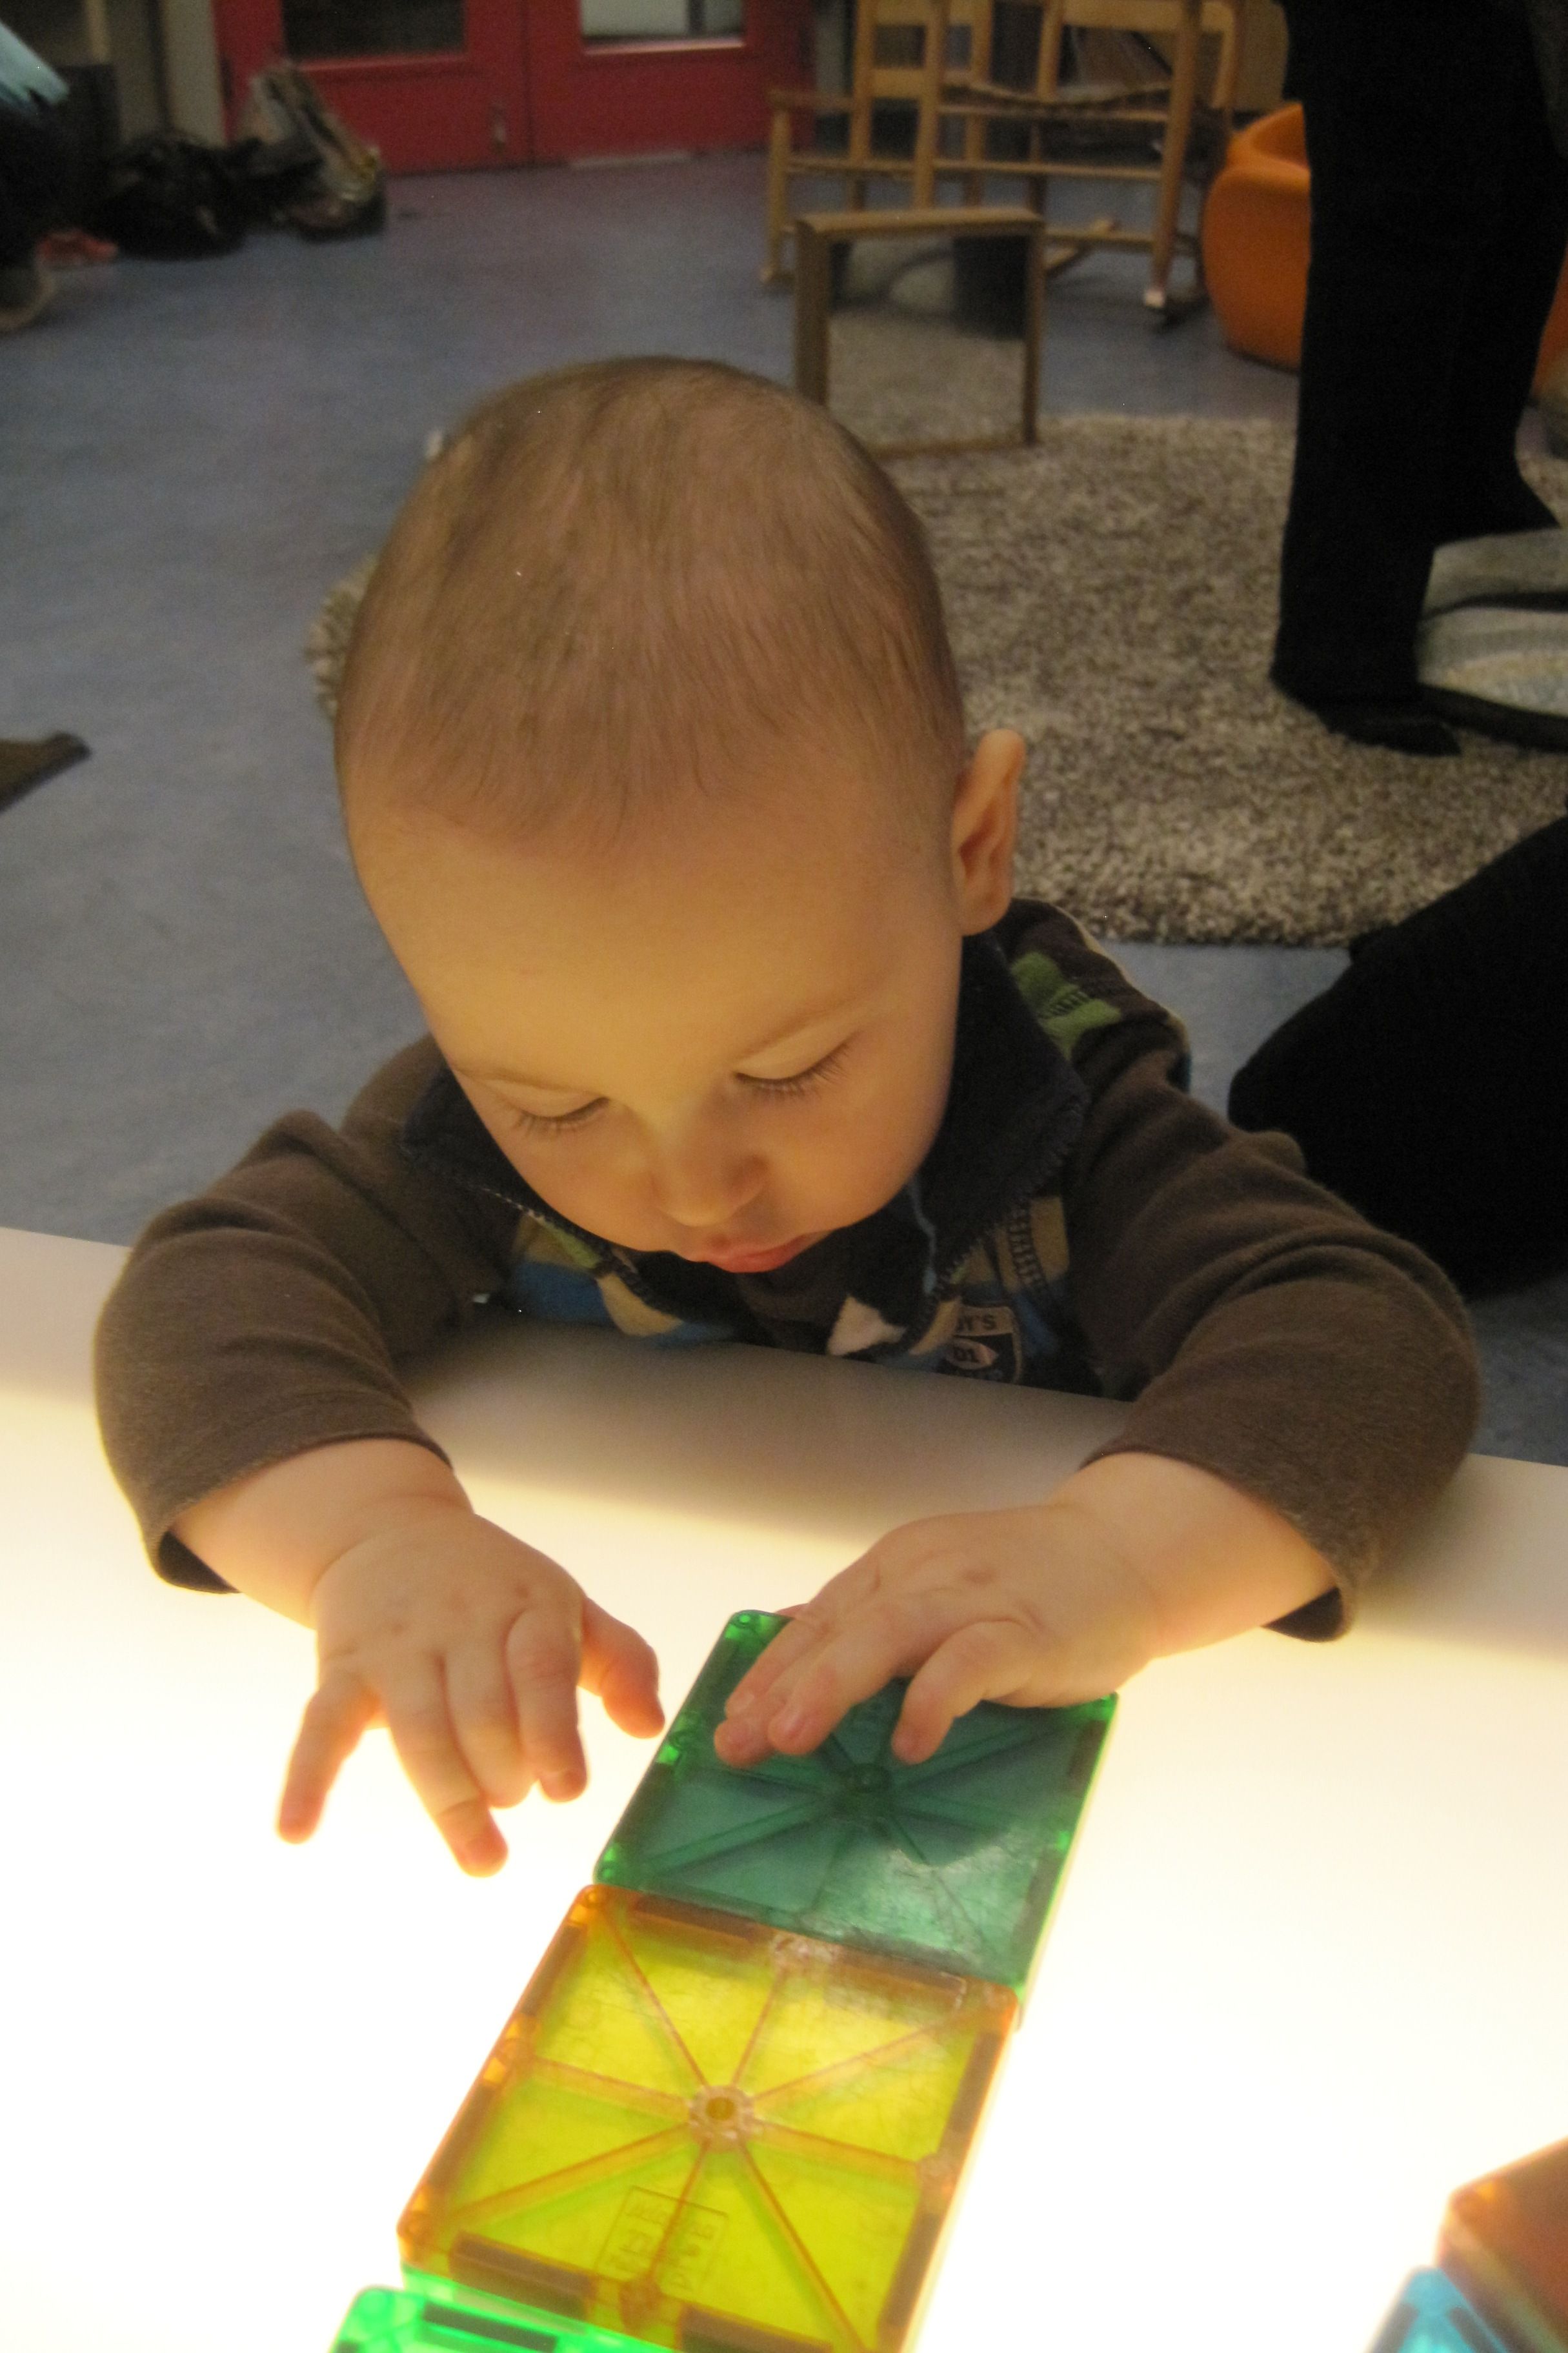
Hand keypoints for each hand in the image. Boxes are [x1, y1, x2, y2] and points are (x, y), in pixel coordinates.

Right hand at [277, 1501, 662, 1873]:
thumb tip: (648, 1725)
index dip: (553, 1733)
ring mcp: (398, 1648)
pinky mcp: (343, 1669)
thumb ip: (619, 1660)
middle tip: (516, 1794)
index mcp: (526, 1606)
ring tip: (484, 1859)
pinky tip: (296, 1831)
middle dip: (505, 1774)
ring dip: (449, 1802)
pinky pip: (320, 1726)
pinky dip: (306, 1779)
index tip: (567, 1790)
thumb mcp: (566, 1606)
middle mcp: (460, 1623)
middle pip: (481, 1714)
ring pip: (419, 1732)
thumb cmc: (496, 1589)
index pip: (541, 1670)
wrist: (388, 1535)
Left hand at [713, 1455, 1333, 1768]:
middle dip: (783, 1685)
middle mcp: (926, 1574)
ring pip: (891, 1633)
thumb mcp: (937, 1588)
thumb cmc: (1025, 1586)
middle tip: (739, 1741)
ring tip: (791, 1739)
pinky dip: (934, 1700)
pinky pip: (971, 1662)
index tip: (726, 1719)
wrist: (1124, 1555)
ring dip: (834, 1685)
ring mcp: (976, 1599)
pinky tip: (909, 1744)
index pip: (819, 1617)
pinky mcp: (1025, 1632)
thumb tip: (793, 1652)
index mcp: (898, 1567)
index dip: (769, 1670)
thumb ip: (874, 1620)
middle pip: (842, 1625)